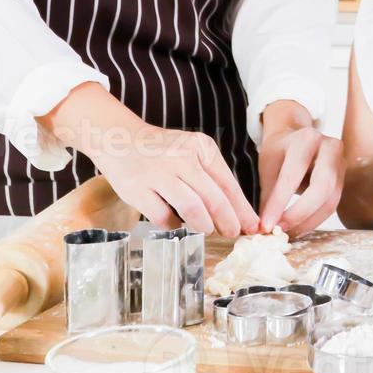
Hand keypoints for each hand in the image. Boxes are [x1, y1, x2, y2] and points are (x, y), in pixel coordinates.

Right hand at [94, 123, 259, 237]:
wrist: (118, 139)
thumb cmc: (162, 151)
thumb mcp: (192, 152)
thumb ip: (211, 177)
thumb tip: (236, 212)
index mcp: (201, 147)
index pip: (228, 184)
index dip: (243, 209)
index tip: (253, 225)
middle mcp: (182, 158)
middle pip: (214, 198)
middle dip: (229, 221)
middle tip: (234, 233)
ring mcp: (158, 173)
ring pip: (192, 208)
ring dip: (203, 223)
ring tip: (207, 228)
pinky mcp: (137, 189)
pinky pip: (163, 216)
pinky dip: (172, 224)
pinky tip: (175, 223)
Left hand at [258, 113, 345, 237]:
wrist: (295, 138)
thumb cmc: (280, 150)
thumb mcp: (268, 164)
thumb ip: (268, 192)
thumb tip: (265, 224)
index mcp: (307, 139)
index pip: (293, 174)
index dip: (279, 202)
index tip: (266, 223)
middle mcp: (330, 147)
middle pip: (322, 186)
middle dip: (300, 213)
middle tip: (281, 229)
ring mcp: (341, 163)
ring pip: (331, 200)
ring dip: (308, 221)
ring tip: (288, 232)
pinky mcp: (343, 179)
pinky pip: (332, 204)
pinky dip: (315, 219)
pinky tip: (299, 227)